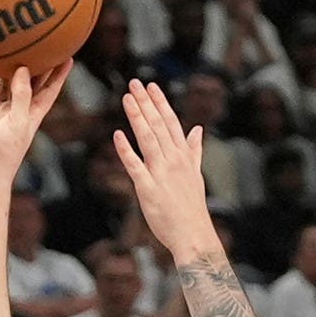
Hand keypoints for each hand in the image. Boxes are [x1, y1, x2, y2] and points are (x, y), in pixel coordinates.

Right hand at [0, 61, 60, 184]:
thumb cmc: (5, 153)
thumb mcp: (18, 121)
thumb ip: (21, 94)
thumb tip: (22, 68)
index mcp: (30, 114)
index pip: (49, 90)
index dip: (59, 74)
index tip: (67, 54)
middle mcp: (13, 111)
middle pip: (25, 83)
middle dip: (32, 65)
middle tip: (36, 43)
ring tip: (0, 49)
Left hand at [110, 77, 219, 262]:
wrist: (192, 233)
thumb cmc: (191, 207)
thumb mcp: (195, 173)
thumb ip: (194, 150)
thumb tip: (197, 129)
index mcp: (183, 155)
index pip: (171, 122)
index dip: (160, 103)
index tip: (151, 86)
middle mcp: (173, 159)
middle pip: (158, 125)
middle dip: (146, 103)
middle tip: (134, 83)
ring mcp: (161, 172)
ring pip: (147, 139)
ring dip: (137, 117)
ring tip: (127, 99)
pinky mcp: (148, 188)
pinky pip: (135, 166)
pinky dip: (126, 150)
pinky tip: (117, 135)